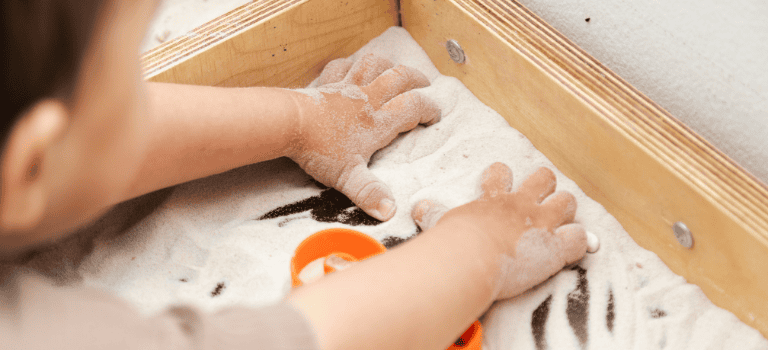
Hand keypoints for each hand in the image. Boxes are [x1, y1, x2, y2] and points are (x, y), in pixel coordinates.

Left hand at [287, 54, 440, 220]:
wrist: (288, 123)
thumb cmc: (318, 150)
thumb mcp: (348, 178)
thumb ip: (370, 194)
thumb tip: (390, 212)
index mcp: (377, 122)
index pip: (412, 108)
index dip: (428, 109)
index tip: (435, 115)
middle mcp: (367, 99)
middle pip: (399, 78)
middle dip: (416, 78)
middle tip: (425, 83)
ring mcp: (346, 87)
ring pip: (373, 64)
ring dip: (387, 64)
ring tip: (394, 67)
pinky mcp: (326, 83)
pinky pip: (341, 66)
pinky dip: (350, 64)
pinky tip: (352, 66)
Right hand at [412, 163, 587, 299]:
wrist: (472, 257)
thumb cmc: (454, 242)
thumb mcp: (441, 222)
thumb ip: (434, 214)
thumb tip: (418, 208)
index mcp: (494, 198)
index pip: (500, 173)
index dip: (503, 176)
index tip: (502, 180)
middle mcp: (521, 205)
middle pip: (544, 178)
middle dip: (545, 186)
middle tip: (540, 200)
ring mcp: (542, 223)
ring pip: (567, 201)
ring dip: (566, 211)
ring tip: (561, 222)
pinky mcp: (556, 247)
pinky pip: (579, 238)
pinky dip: (578, 243)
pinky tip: (572, 249)